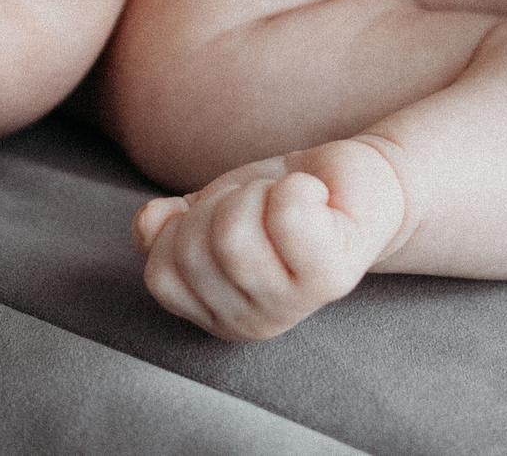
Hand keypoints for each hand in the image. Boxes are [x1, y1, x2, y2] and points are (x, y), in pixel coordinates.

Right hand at [133, 137, 410, 340]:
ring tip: (285, 201)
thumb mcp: (210, 210)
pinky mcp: (329, 278)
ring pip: (234, 233)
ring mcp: (289, 306)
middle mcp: (248, 324)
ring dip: (258, 194)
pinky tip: (313, 198)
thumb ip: (166, 227)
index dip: (183, 225)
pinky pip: (286, 215)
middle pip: (194, 248)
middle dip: (223, 202)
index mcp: (214, 314)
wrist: (356, 183)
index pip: (161, 274)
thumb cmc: (280, 199)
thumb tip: (149, 223)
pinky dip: (295, 187)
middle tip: (262, 203)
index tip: (225, 212)